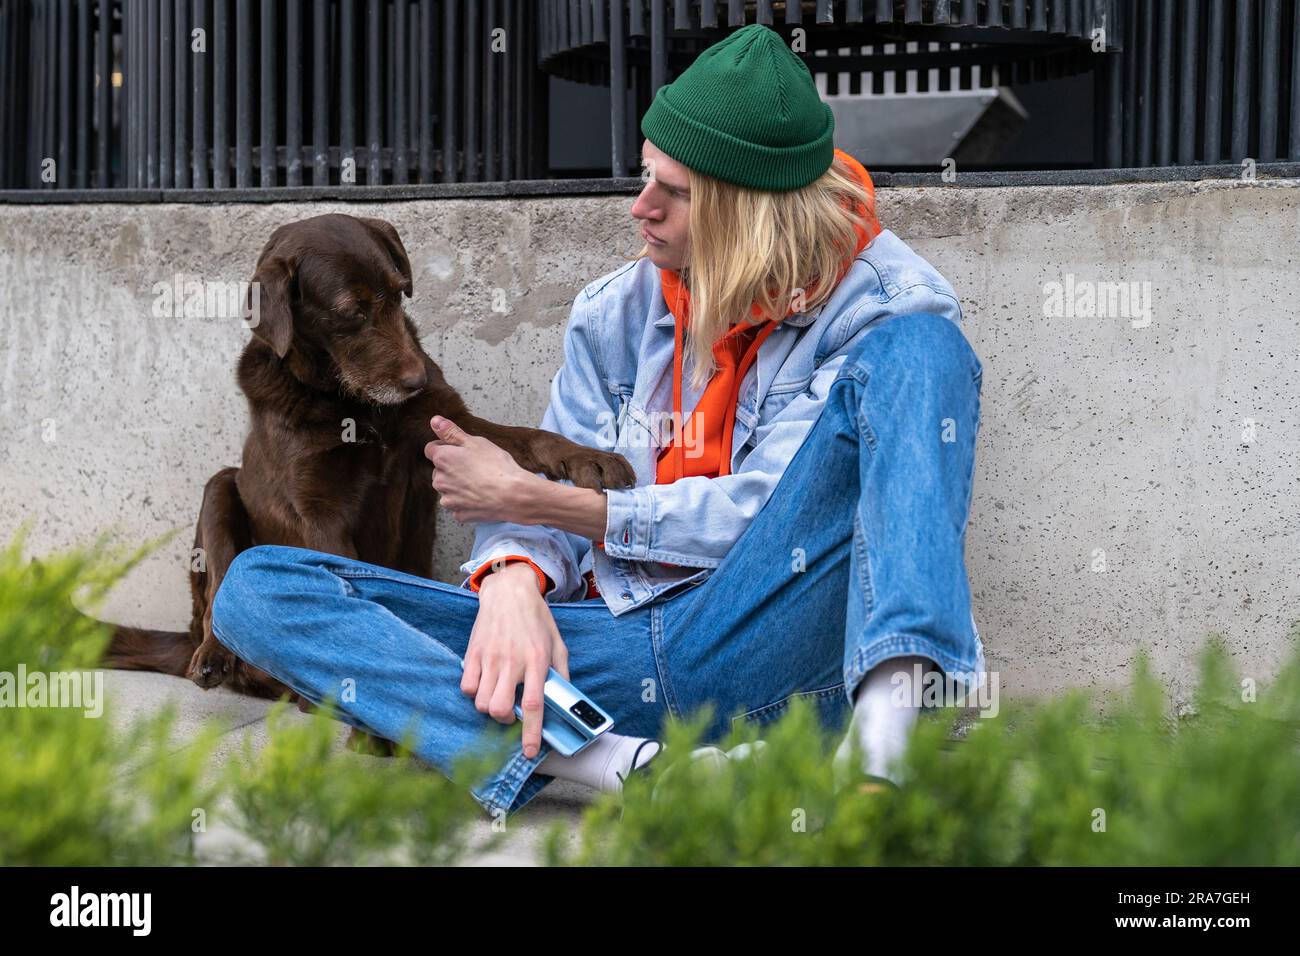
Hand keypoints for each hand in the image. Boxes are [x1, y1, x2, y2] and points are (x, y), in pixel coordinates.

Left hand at [424, 416, 537, 523]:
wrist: (513, 495)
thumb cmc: (497, 466)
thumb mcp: (475, 442)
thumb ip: (451, 432)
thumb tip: (435, 421)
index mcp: (442, 459)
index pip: (431, 449)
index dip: (446, 447)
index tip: (461, 451)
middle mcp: (440, 480)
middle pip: (440, 471)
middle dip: (452, 468)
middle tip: (475, 466)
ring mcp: (449, 499)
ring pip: (448, 489)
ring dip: (458, 485)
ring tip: (480, 482)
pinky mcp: (459, 514)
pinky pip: (459, 505)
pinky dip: (467, 501)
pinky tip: (482, 496)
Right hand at [463, 562, 570, 758]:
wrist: (509, 591)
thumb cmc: (536, 618)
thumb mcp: (558, 644)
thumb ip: (562, 673)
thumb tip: (565, 700)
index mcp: (537, 661)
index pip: (532, 705)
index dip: (530, 733)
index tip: (529, 751)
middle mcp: (512, 662)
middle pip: (498, 709)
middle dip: (504, 721)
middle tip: (510, 713)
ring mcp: (489, 658)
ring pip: (480, 702)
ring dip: (489, 708)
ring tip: (498, 696)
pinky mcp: (473, 653)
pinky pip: (466, 687)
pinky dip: (474, 693)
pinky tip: (484, 683)